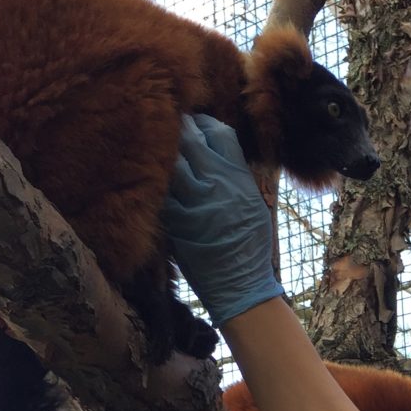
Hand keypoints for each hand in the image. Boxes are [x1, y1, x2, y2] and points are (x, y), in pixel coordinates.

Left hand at [163, 114, 285, 326]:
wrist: (240, 285)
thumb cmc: (250, 246)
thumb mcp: (254, 204)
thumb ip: (235, 176)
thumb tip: (214, 152)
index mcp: (240, 180)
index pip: (220, 134)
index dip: (205, 124)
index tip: (197, 125)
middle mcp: (218, 187)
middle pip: (192, 141)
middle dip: (180, 130)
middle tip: (171, 125)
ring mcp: (195, 204)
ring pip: (172, 164)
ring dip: (165, 155)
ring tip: (160, 150)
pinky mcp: (177, 223)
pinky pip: (162, 194)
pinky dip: (158, 184)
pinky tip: (156, 181)